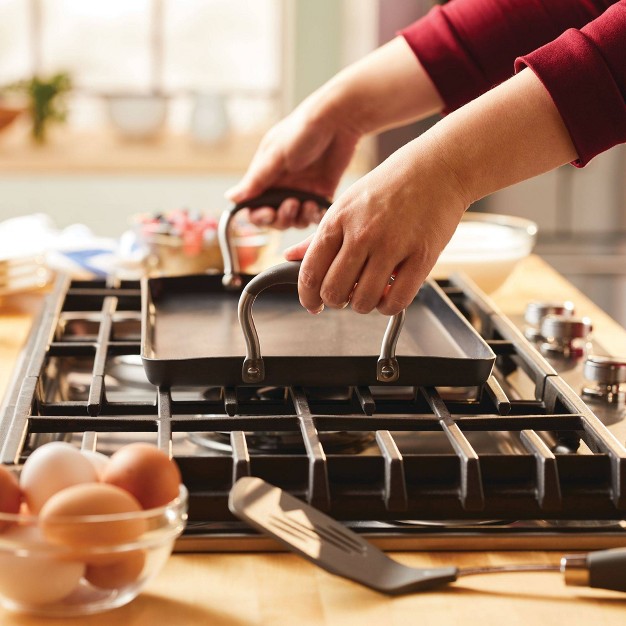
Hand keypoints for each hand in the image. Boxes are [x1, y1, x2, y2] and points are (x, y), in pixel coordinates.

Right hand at [225, 94, 360, 229]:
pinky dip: (315, 216)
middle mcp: (282, 187)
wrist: (338, 120)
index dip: (259, 216)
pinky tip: (318, 207)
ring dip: (299, 218)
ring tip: (308, 204)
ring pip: (295, 220)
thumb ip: (256, 180)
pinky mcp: (322, 193)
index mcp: (266, 176)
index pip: (254, 207)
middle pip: (275, 219)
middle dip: (281, 219)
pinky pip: (315, 216)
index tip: (269, 213)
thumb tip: (230, 198)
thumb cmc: (302, 130)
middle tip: (292, 204)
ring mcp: (302, 191)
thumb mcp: (276, 155)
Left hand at [284, 136, 468, 315]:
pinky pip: (396, 302)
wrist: (439, 167)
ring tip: (370, 291)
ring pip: (363, 302)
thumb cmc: (391, 184)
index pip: (310, 273)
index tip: (313, 304)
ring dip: (363, 305)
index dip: (308, 297)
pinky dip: (388, 307)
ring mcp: (392, 246)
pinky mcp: (421, 258)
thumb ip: (318, 236)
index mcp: (337, 220)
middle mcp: (361, 234)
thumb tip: (290, 258)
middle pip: (334, 292)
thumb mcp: (346, 203)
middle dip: (336, 301)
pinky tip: (389, 294)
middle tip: (345, 295)